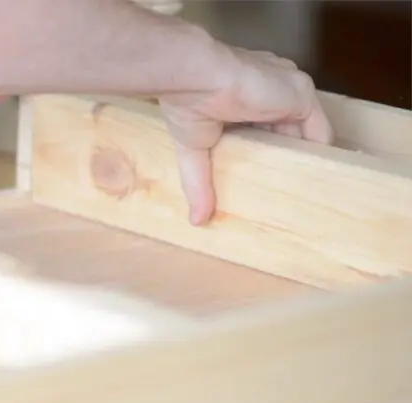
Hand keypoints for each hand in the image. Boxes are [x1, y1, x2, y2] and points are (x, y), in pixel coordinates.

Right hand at [159, 47, 333, 224]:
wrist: (195, 77)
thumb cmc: (187, 103)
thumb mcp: (194, 149)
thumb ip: (199, 183)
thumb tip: (196, 221)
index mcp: (246, 95)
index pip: (266, 124)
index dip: (269, 147)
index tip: (266, 175)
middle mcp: (271, 89)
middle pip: (289, 129)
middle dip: (288, 155)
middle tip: (285, 190)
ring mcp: (288, 92)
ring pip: (306, 130)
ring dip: (305, 157)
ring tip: (305, 190)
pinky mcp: (301, 97)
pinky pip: (319, 131)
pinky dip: (319, 154)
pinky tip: (315, 179)